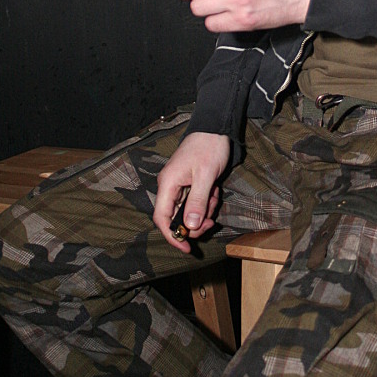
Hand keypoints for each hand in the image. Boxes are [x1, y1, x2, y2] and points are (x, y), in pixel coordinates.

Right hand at [153, 132, 230, 251]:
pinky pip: (195, 202)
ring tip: (214, 196)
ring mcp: (178, 185)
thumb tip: (190, 227)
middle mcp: (169, 186)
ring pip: (188, 211)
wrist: (215, 129)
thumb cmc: (209, 148)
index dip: (172, 236)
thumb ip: (197, 202)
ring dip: (203, 210)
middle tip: (211, 220)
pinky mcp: (188, 184)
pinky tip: (214, 190)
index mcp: (168, 184)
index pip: (162, 218)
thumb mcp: (206, 176)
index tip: (187, 248)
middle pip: (176, 218)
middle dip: (194, 223)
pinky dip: (206, 201)